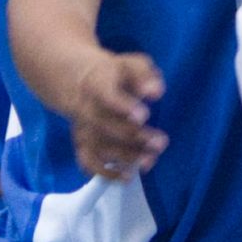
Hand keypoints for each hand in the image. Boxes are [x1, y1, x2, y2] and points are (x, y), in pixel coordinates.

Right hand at [67, 51, 166, 179]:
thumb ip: (144, 75)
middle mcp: (86, 108)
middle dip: (134, 137)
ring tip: (150, 161)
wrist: (80, 82)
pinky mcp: (82, 143)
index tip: (145, 115)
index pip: (107, 95)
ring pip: (100, 146)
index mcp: (97, 84)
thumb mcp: (131, 64)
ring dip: (125, 157)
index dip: (124, 106)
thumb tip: (155, 92)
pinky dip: (105, 173)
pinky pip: (88, 162)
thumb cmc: (115, 74)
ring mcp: (83, 128)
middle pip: (106, 125)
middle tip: (160, 143)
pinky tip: (127, 176)